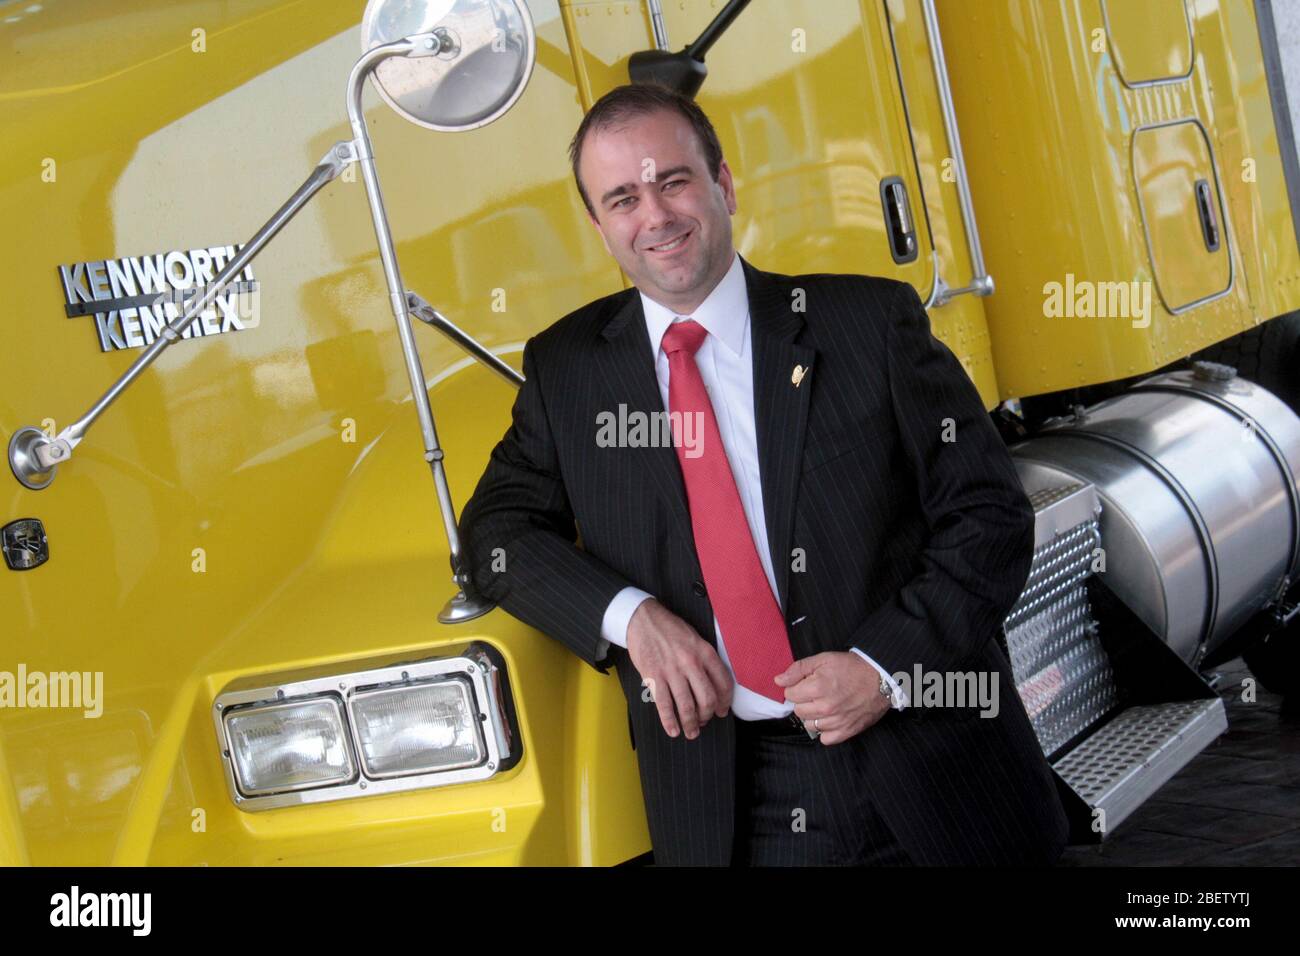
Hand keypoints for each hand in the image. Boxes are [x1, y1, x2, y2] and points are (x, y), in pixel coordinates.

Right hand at [626, 599, 733, 739]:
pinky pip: (664, 705)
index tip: (722, 710)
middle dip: (707, 716)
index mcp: (704, 652)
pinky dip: (670, 722)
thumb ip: (705, 659)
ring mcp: (672, 671)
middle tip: (704, 721)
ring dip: (691, 724)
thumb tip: (711, 684)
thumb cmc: (669, 629)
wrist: (642, 619)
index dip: (725, 702)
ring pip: (687, 706)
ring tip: (691, 732)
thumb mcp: (695, 638)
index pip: (723, 683)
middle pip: (707, 699)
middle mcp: (691, 663)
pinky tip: (673, 730)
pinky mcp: (654, 677)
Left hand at [775, 652, 890, 744]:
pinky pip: (825, 738)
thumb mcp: (823, 659)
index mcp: (817, 687)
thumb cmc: (852, 667)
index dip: (797, 687)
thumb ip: (798, 669)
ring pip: (810, 725)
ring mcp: (836, 721)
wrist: (881, 678)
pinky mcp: (847, 731)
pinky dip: (826, 730)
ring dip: (814, 715)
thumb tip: (778, 681)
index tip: (808, 683)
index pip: (790, 695)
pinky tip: (831, 718)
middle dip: (804, 701)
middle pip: (798, 710)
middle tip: (818, 692)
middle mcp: (825, 707)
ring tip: (826, 704)